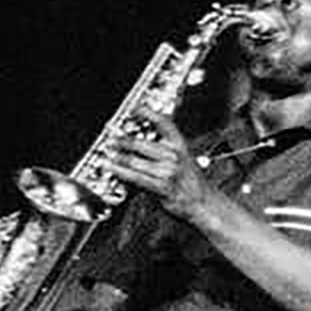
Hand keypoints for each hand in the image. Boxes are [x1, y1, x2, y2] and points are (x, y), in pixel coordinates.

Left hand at [101, 107, 211, 221]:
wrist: (204, 202)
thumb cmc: (191, 182)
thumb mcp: (183, 159)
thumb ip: (163, 151)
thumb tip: (139, 145)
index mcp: (180, 144)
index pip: (163, 123)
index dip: (147, 113)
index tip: (134, 108)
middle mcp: (174, 155)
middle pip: (142, 143)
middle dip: (122, 139)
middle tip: (110, 136)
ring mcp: (168, 171)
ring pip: (136, 161)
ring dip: (118, 157)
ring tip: (106, 153)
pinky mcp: (162, 186)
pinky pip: (137, 177)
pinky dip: (121, 172)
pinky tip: (113, 168)